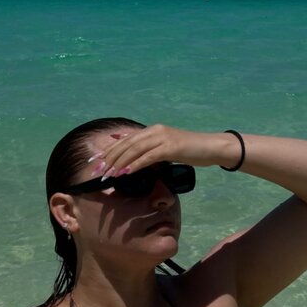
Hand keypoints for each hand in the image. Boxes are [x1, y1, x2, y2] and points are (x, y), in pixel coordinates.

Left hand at [91, 124, 223, 177]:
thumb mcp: (166, 149)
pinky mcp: (170, 147)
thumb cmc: (190, 151)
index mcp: (152, 131)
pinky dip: (134, 165)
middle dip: (109, 158)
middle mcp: (154, 131)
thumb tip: (133, 161)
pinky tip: (125, 173)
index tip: (94, 161)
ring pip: (134, 150)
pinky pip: (148, 157)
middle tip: (97, 171)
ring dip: (119, 164)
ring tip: (108, 175)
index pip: (125, 140)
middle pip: (126, 144)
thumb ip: (150, 151)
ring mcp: (162, 138)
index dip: (107, 150)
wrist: (212, 147)